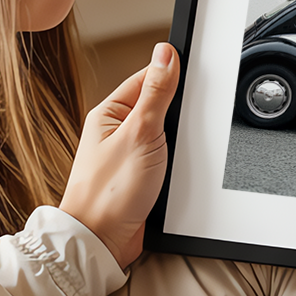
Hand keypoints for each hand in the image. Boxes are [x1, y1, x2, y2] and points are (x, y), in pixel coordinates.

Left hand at [59, 42, 179, 269]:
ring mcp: (130, 155)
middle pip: (161, 106)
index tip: (195, 76)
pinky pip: (167, 160)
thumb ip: (156, 92)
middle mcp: (117, 131)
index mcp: (110, 112)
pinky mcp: (141, 177)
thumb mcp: (140, 133)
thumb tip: (165, 53)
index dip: (173, 76)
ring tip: (176, 155)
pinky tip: (178, 170)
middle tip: (183, 127)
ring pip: (167, 136)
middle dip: (179, 115)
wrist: (101, 242)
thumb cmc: (108, 192)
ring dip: (179, 144)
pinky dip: (177, 164)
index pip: (148, 78)